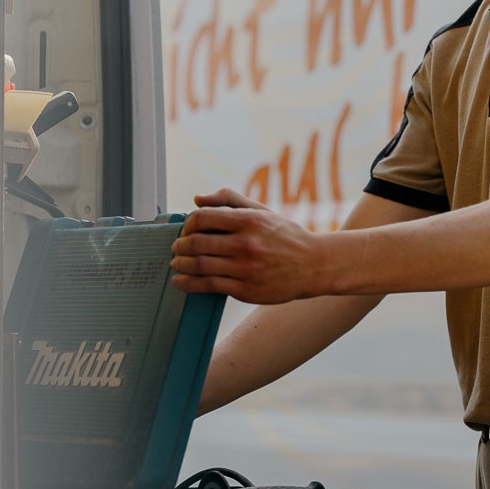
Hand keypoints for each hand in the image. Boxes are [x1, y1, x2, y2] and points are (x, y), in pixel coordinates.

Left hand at [170, 188, 326, 303]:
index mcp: (248, 220)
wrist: (313, 265)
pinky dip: (188, 283)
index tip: (187, 230)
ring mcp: (245, 268)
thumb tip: (197, 199)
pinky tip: (181, 280)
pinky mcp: (245, 289)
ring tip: (176, 263)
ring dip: (180, 264)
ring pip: (199, 266)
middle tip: (177, 247)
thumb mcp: (261, 211)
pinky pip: (207, 286)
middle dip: (180, 245)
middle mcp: (246, 243)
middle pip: (197, 243)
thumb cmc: (285, 235)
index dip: (188, 224)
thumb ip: (229, 199)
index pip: (203, 218)